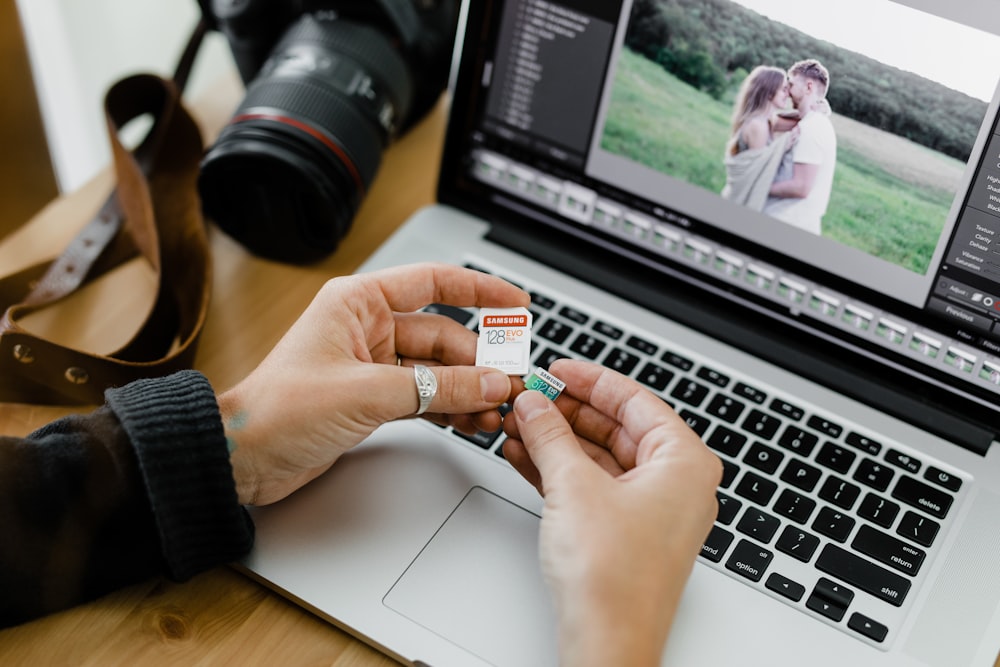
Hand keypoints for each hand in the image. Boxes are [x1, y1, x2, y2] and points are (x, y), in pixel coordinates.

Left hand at [221, 262, 529, 505]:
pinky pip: (425, 395)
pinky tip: (472, 422)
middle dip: (478, 362)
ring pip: (437, 370)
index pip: (433, 282)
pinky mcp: (372, 398)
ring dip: (467, 389)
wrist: (243, 458)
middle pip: (443, 335)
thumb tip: (491, 383)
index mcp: (358, 303)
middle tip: (508, 386)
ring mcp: (371, 365)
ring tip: (494, 412)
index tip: (517, 303)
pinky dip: (449, 408)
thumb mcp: (368, 393)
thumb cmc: (280, 410)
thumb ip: (438, 387)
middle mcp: (367, 328)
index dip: (480, 290)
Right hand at [502, 359, 720, 665]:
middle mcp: (674, 484)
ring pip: (599, 457)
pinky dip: (558, 470)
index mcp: (684, 462)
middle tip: (532, 397)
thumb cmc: (614, 578)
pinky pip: (591, 485)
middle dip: (567, 412)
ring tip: (519, 424)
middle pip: (616, 427)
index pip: (636, 400)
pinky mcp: (624, 532)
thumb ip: (550, 435)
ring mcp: (650, 510)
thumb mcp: (573, 486)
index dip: (591, 380)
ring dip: (557, 440)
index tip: (558, 369)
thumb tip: (535, 405)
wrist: (606, 642)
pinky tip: (524, 455)